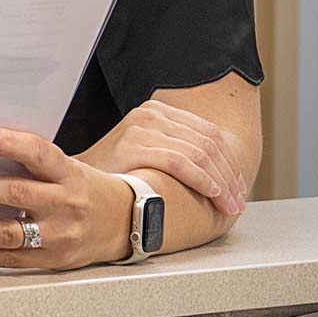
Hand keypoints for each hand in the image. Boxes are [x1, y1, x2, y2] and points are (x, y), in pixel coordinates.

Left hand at [0, 128, 133, 270]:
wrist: (125, 224)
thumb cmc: (85, 190)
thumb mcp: (68, 169)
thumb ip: (32, 164)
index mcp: (69, 174)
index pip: (39, 154)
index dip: (10, 144)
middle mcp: (65, 204)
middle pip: (16, 194)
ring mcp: (58, 235)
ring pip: (7, 232)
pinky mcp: (51, 260)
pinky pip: (9, 259)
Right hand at [88, 99, 249, 215]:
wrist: (78, 181)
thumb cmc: (116, 173)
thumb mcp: (148, 151)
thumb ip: (177, 149)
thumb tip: (221, 170)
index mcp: (157, 111)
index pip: (209, 133)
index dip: (231, 162)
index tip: (240, 187)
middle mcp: (150, 114)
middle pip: (208, 144)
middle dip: (230, 176)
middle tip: (238, 202)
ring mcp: (141, 128)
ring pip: (199, 154)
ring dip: (222, 183)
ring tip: (229, 205)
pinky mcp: (134, 146)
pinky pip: (181, 162)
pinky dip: (202, 179)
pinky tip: (212, 194)